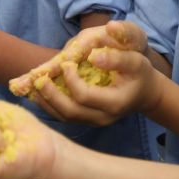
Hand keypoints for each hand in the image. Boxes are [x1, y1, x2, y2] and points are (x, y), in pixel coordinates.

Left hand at [12, 21, 159, 126]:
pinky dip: (49, 105)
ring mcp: (94, 122)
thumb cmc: (139, 72)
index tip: (66, 63)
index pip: (84, 96)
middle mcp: (103, 118)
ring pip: (63, 118)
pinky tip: (39, 92)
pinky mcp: (86, 120)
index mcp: (114, 103)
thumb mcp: (135, 60)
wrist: (145, 92)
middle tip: (38, 78)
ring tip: (33, 84)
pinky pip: (63, 117)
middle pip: (69, 112)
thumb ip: (117, 58)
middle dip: (50, 95)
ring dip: (45, 102)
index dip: (70, 80)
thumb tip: (94, 55)